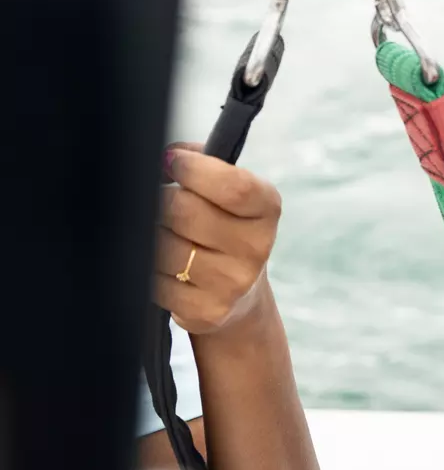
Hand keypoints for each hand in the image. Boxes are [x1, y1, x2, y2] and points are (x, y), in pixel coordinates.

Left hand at [155, 145, 282, 334]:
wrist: (239, 292)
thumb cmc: (222, 223)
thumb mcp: (227, 187)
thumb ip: (201, 160)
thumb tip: (166, 157)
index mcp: (267, 209)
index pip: (233, 187)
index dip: (194, 170)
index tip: (172, 163)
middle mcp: (257, 248)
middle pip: (185, 211)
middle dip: (163, 202)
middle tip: (165, 204)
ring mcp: (234, 283)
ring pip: (163, 246)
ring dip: (154, 237)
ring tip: (167, 236)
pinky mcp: (207, 311)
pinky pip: (155, 280)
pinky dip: (150, 270)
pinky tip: (166, 267)